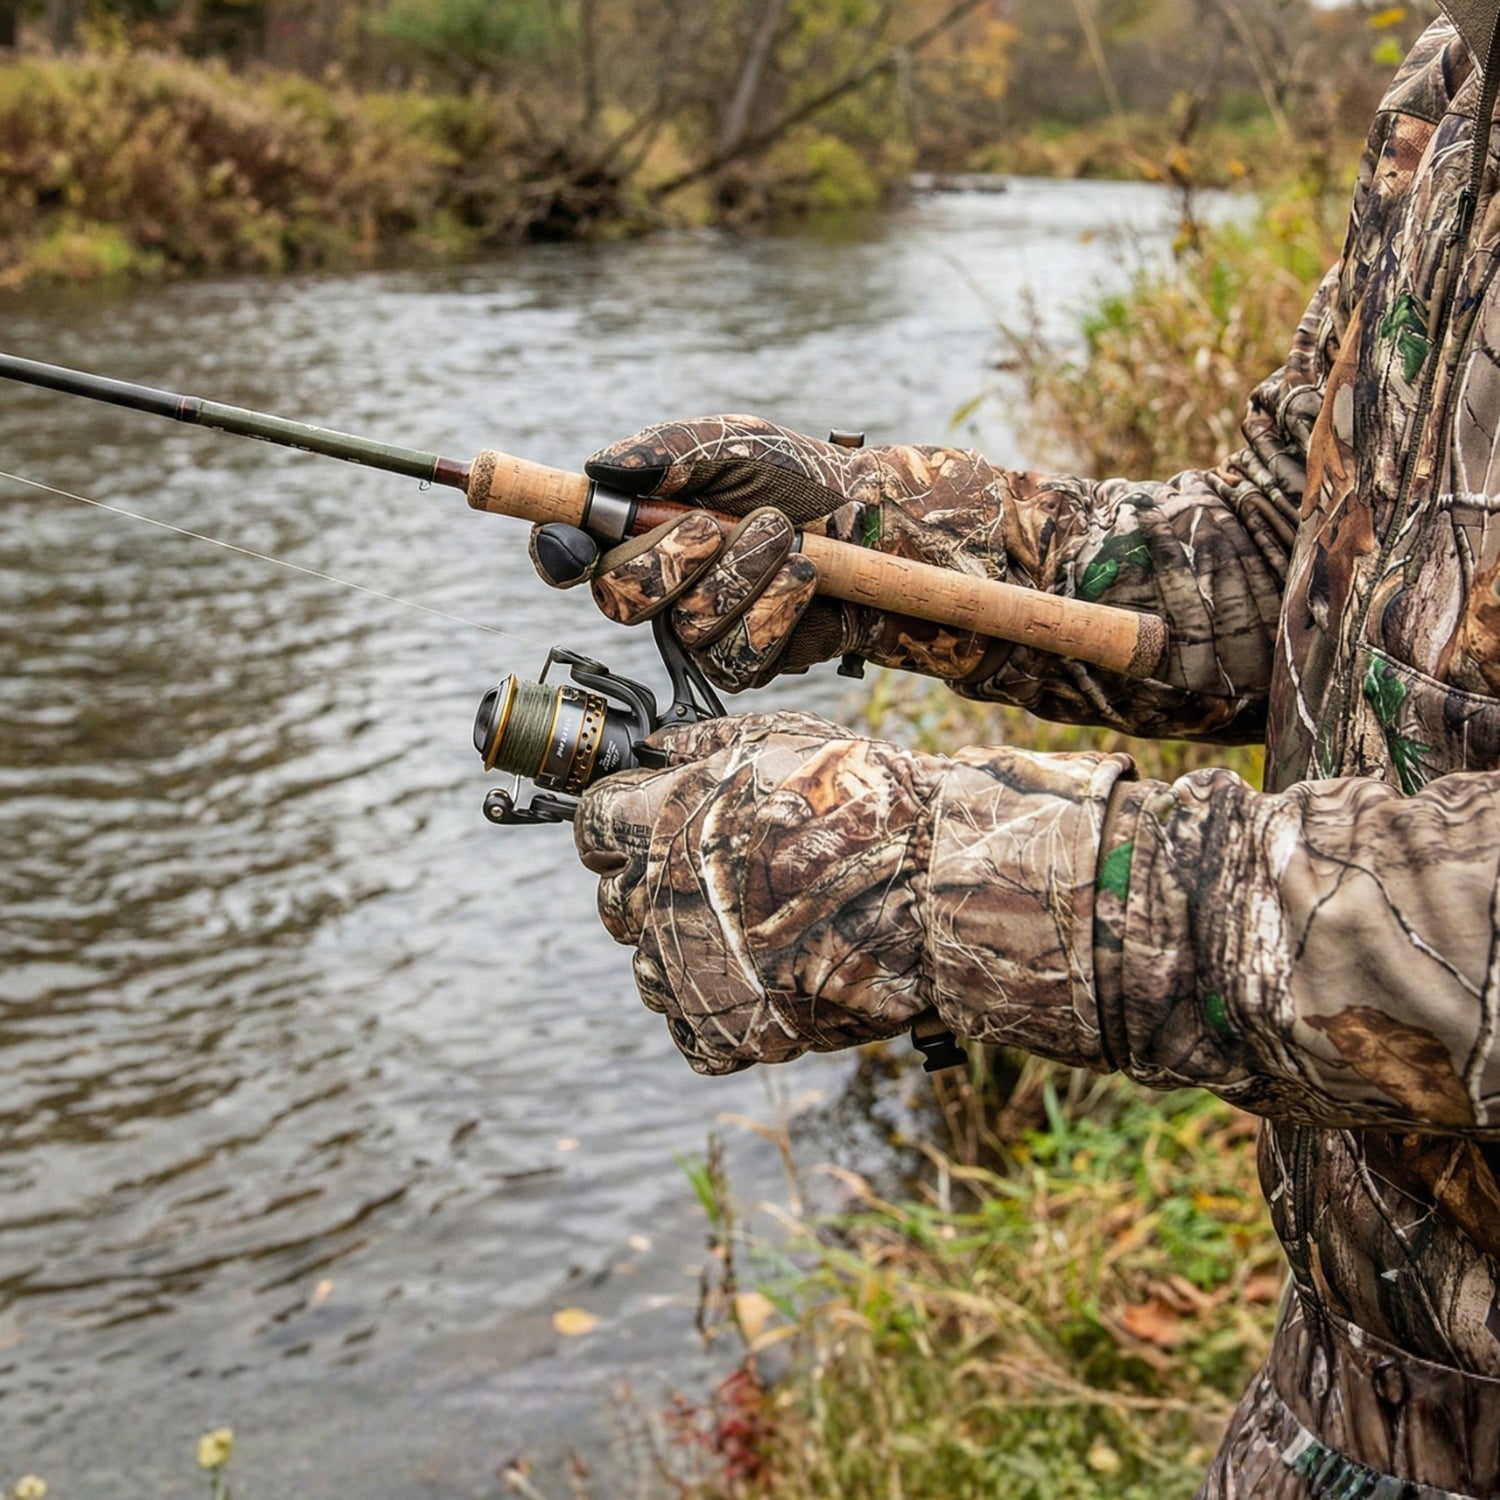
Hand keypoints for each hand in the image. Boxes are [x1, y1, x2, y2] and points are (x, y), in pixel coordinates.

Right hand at [531, 415, 1009, 690]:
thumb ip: (668, 452)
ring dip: (744, 573)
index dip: (556, 548)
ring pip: (689, 624)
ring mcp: (698, 631)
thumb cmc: (799, 479)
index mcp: (639, 530)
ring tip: (787, 538)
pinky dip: (776, 608)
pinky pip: (738, 654)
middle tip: (717, 524)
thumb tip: (601, 468)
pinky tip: (804, 579)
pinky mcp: (743, 665)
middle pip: (618, 597)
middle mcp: (659, 587)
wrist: (874, 525)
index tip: (566, 537)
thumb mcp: (732, 445)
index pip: (570, 550)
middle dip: (671, 557)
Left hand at [574, 710, 1130, 1075]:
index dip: (618, 817)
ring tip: (742, 924)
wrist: (939, 884)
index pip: (592, 822)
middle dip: (646, 880)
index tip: (645, 818)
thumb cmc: (863, 799)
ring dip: (676, 945)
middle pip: (610, 897)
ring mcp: (692, 971)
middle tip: (709, 868)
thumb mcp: (779, 739)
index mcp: (661, 822)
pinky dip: (711, 1007)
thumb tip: (655, 745)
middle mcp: (660, 898)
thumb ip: (702, 742)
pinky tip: (756, 973)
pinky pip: (687, 1027)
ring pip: (644, 965)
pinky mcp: (729, 1029)